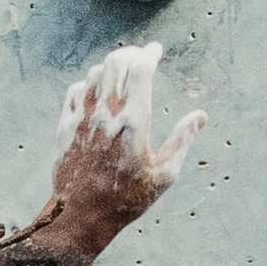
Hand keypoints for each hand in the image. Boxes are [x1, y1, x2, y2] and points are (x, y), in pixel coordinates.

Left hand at [27, 45, 197, 251]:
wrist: (81, 216)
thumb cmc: (126, 199)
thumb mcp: (164, 174)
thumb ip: (182, 140)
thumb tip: (200, 116)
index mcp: (133, 120)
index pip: (141, 69)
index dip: (150, 53)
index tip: (157, 49)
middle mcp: (106, 112)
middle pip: (116, 63)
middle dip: (131, 53)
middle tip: (141, 56)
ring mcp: (82, 117)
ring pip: (95, 73)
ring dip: (110, 66)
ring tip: (122, 71)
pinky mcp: (66, 126)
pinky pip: (75, 91)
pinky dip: (89, 82)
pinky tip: (96, 89)